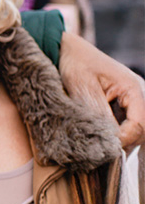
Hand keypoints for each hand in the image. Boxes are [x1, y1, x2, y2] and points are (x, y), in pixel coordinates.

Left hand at [59, 32, 144, 148]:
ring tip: (100, 147)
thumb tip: (109, 141)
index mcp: (133, 89)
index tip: (105, 149)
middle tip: (102, 151)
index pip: (140, 124)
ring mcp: (131, 101)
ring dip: (121, 140)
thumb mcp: (84, 89)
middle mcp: (138, 95)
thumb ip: (99, 114)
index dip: (124, 139)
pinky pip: (126, 125)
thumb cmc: (75, 65)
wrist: (66, 51)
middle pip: (142, 130)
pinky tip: (101, 138)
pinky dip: (116, 134)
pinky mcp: (121, 105)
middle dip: (125, 142)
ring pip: (136, 130)